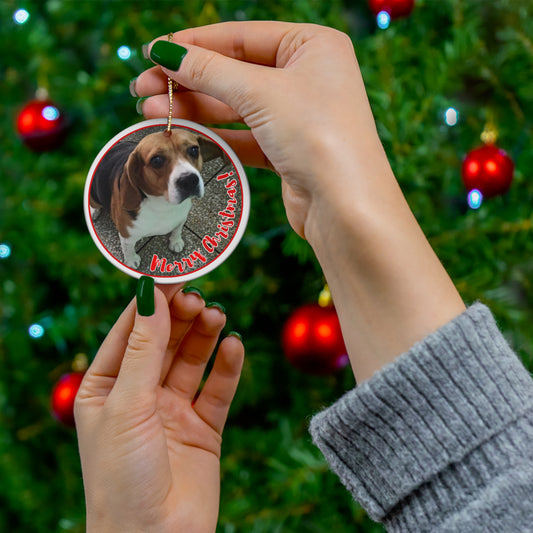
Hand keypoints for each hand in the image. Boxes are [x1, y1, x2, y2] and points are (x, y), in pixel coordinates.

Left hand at [75, 282, 243, 532]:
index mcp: (106, 388)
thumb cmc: (122, 477)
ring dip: (204, 336)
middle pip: (164, 342)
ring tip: (217, 316)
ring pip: (192, 360)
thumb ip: (144, 348)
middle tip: (199, 297)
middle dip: (181, 317)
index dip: (151, 303)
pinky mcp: (203, 427)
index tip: (172, 275)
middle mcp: (140, 395)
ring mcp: (173, 410)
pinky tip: (234, 346)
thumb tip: (151, 295)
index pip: (130, 332)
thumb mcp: (127, 404)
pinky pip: (218, 388)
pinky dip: (227, 366)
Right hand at [134, 22, 464, 382]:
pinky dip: (215, 134)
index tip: (154, 53)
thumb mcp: (260, 92)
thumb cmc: (318, 136)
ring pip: (236, 106)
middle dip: (188, 80)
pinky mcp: (289, 150)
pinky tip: (183, 132)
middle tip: (143, 88)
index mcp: (312, 46)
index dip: (195, 44)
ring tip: (151, 110)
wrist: (346, 206)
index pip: (242, 36)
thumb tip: (165, 52)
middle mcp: (307, 77)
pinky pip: (245, 134)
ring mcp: (298, 115)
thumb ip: (210, 71)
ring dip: (195, 108)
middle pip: (235, 72)